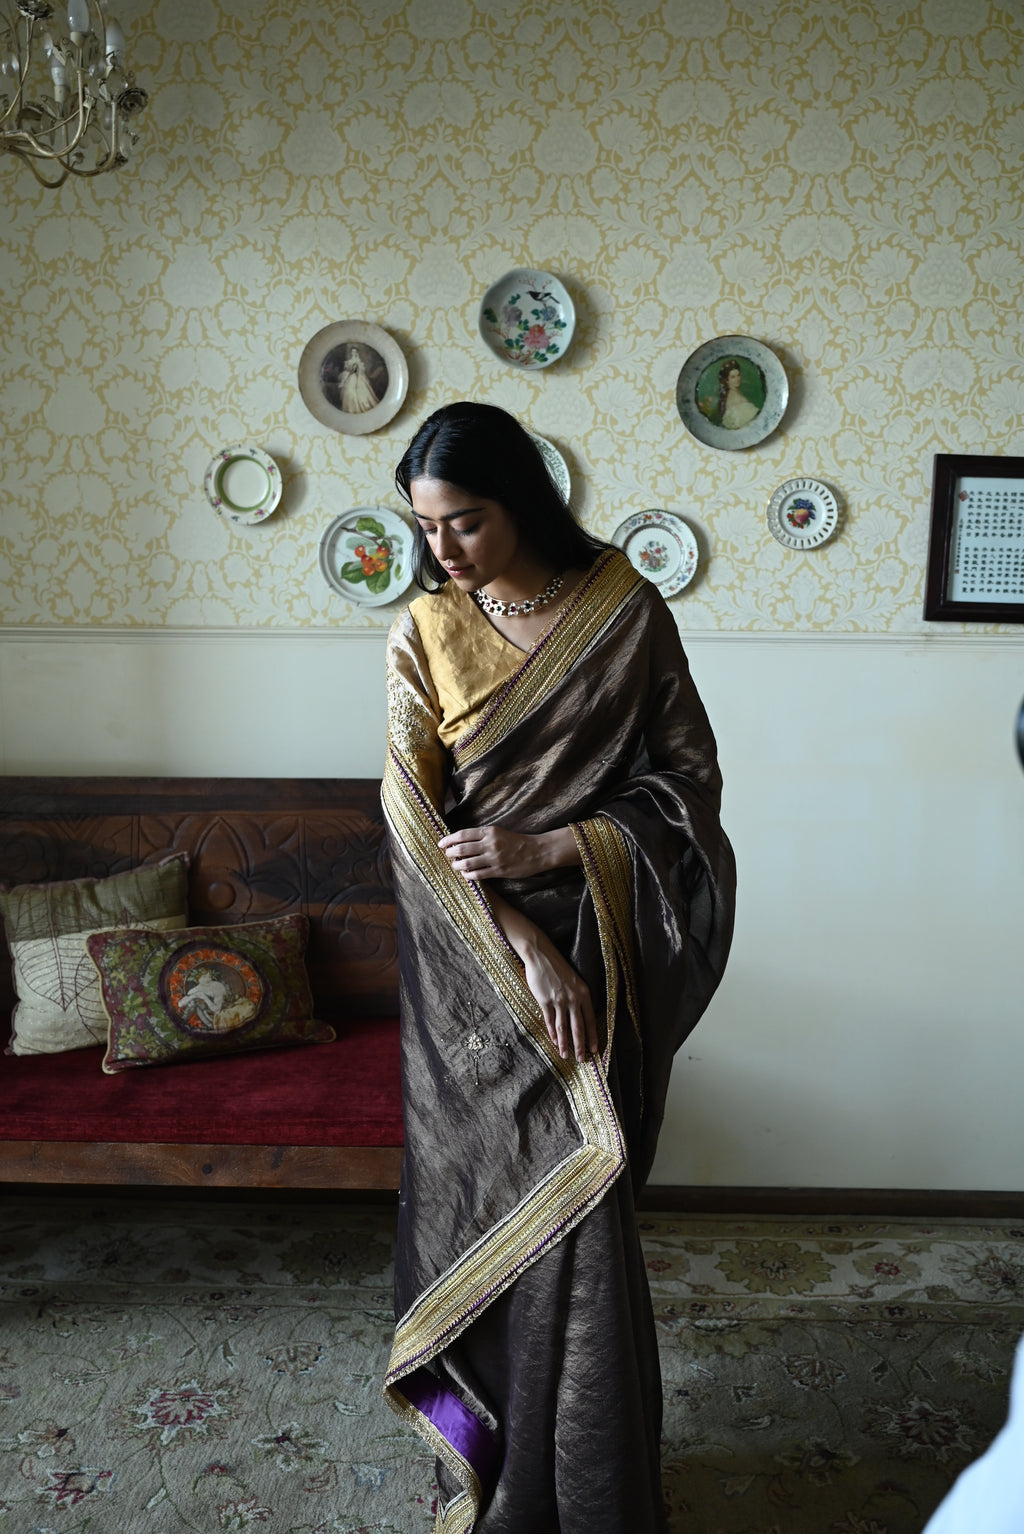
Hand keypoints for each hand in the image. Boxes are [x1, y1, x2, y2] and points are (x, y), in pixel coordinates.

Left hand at [439, 825, 579, 879]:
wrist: (536, 851)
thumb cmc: (516, 841)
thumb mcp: (499, 832)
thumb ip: (482, 836)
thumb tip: (462, 840)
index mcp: (489, 832)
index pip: (463, 834)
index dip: (449, 839)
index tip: (441, 843)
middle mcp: (490, 844)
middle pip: (462, 849)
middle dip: (450, 853)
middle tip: (447, 855)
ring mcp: (494, 858)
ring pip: (467, 863)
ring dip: (457, 865)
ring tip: (455, 866)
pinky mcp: (499, 871)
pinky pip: (478, 874)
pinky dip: (468, 875)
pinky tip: (466, 874)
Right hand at [518, 927, 598, 1063]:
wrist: (541, 956)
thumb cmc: (558, 968)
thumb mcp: (575, 982)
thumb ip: (578, 998)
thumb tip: (581, 1017)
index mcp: (583, 993)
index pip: (591, 1020)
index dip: (593, 1036)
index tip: (595, 1050)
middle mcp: (573, 999)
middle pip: (578, 1027)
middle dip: (580, 1045)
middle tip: (582, 1059)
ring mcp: (558, 1000)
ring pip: (563, 1027)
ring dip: (564, 1044)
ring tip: (566, 1056)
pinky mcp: (545, 1001)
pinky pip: (550, 1021)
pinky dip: (552, 1033)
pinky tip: (554, 1041)